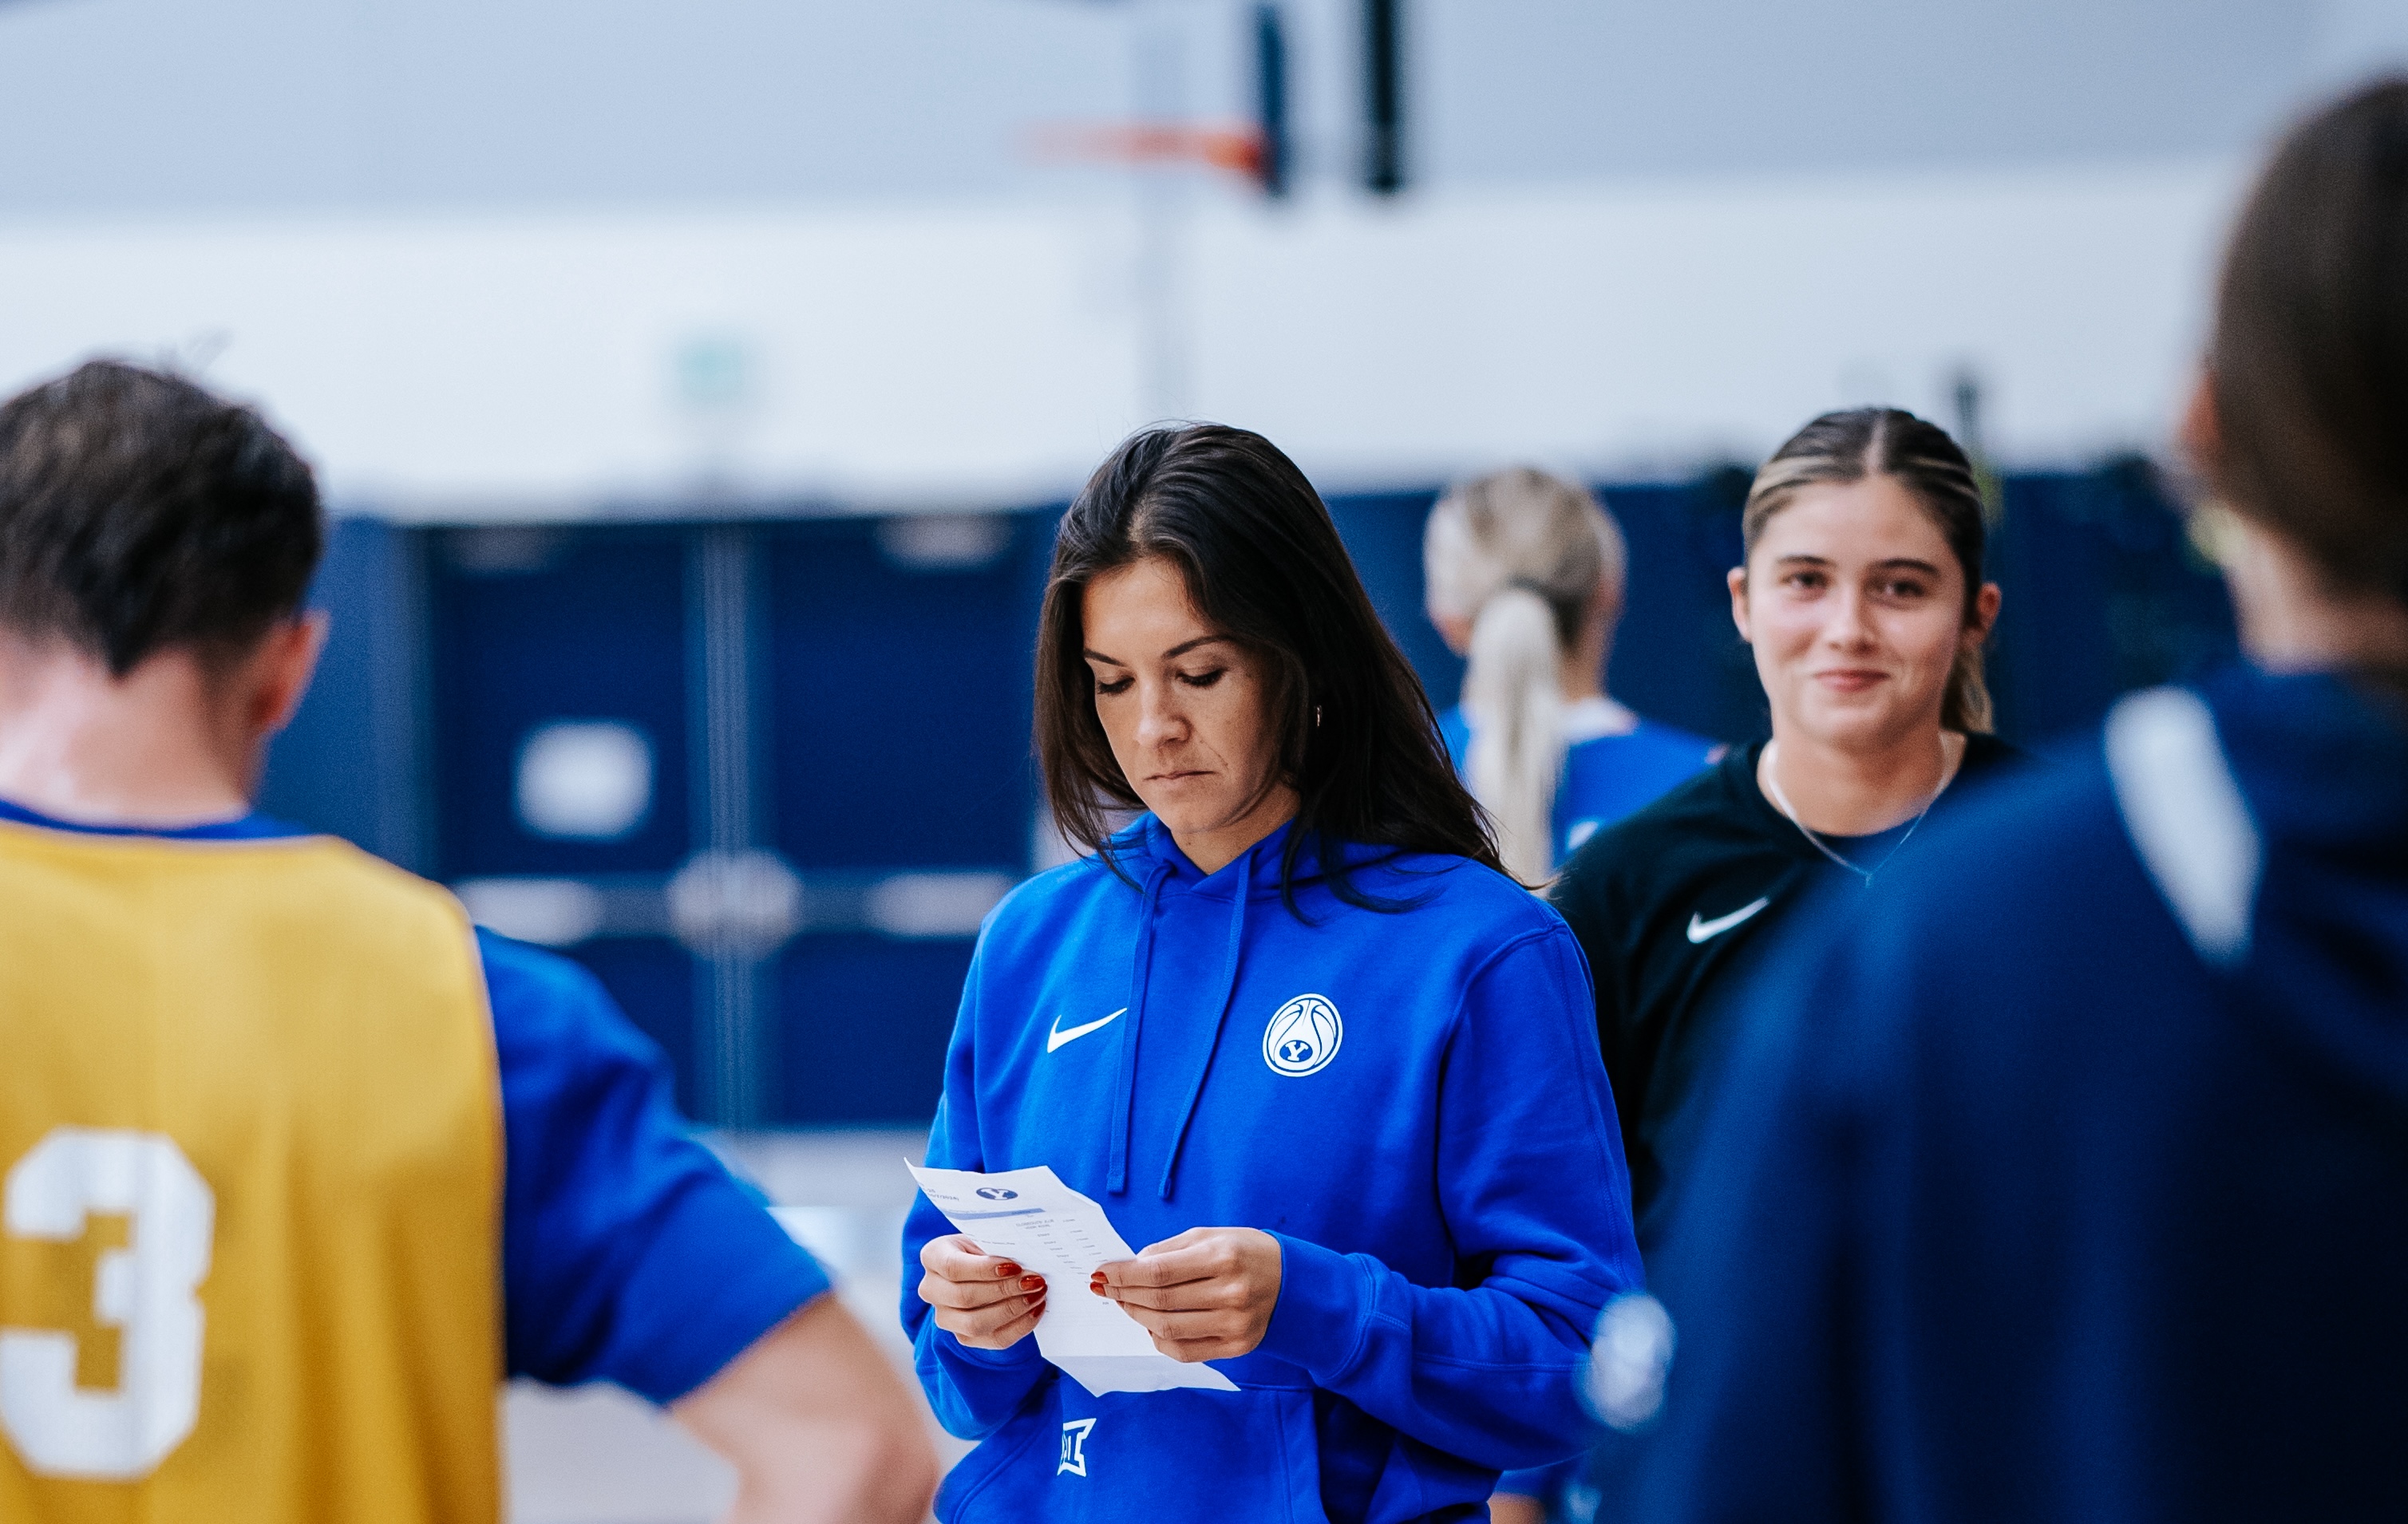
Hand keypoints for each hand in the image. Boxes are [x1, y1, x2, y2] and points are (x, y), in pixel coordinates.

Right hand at [917, 1235, 1046, 1349]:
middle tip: (1035, 1282)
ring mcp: (944, 1316)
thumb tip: (1026, 1258)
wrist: (981, 1267)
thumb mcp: (986, 1238)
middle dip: (1004, 1291)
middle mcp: (931, 1289)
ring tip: (1037, 1296)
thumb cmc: (985, 1247)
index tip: (1014, 1266)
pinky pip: (992, 1339)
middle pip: (964, 1297)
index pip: (952, 1267)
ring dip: (1012, 1310)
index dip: (983, 1269)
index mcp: (933, 1256)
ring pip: (975, 1324)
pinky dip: (1018, 1327)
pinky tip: (1035, 1311)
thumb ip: (998, 1247)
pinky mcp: (963, 1337)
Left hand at [1090, 1227, 1281, 1361]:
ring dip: (1136, 1315)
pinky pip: (1184, 1351)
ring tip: (1125, 1302)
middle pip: (1159, 1301)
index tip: (1102, 1272)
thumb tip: (1130, 1266)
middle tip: (1107, 1287)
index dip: (1124, 1274)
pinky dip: (1159, 1339)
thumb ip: (1169, 1250)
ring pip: (1167, 1329)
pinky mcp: (1236, 1348)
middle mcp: (1231, 1293)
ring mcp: (1234, 1325)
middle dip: (1124, 1293)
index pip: (1159, 1271)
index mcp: (1223, 1257)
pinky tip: (1151, 1324)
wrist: (1293, 1281)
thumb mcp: (1211, 1236)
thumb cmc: (1246, 1252)